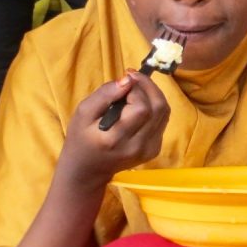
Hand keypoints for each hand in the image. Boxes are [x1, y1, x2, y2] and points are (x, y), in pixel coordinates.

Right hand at [56, 71, 169, 189]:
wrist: (88, 170)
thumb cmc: (81, 139)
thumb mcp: (83, 113)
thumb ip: (104, 95)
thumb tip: (128, 80)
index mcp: (116, 139)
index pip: (141, 108)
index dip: (137, 88)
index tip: (126, 76)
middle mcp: (137, 146)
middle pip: (159, 109)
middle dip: (149, 87)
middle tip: (135, 77)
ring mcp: (149, 150)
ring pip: (164, 113)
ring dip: (154, 95)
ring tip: (137, 87)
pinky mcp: (154, 150)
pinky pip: (162, 121)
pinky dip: (154, 107)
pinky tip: (140, 103)